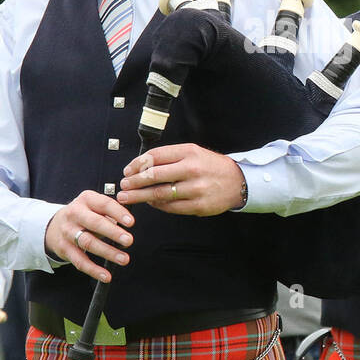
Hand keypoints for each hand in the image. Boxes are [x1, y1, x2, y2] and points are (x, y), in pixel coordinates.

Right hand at [45, 190, 135, 285]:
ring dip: (108, 252)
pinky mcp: (64, 248)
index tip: (131, 223)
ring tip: (124, 259)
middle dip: (113, 232)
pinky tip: (106, 276)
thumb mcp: (94, 206)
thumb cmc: (84, 215)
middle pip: (95, 223)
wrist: (54, 225)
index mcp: (86, 199)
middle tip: (129, 240)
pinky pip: (80, 261)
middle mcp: (75, 214)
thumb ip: (110, 213)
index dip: (118, 213)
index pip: (104, 204)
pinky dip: (94, 270)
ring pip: (88, 243)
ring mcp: (68, 232)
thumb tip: (127, 225)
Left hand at [119, 144, 246, 215]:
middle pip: (154, 176)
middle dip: (134, 182)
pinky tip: (150, 203)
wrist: (238, 181)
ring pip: (160, 194)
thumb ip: (169, 158)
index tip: (127, 171)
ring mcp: (196, 189)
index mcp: (189, 152)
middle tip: (122, 186)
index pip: (155, 157)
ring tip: (127, 198)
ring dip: (140, 197)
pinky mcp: (198, 206)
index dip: (137, 164)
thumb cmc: (210, 166)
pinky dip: (157, 205)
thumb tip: (141, 167)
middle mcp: (192, 169)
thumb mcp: (193, 152)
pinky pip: (171, 207)